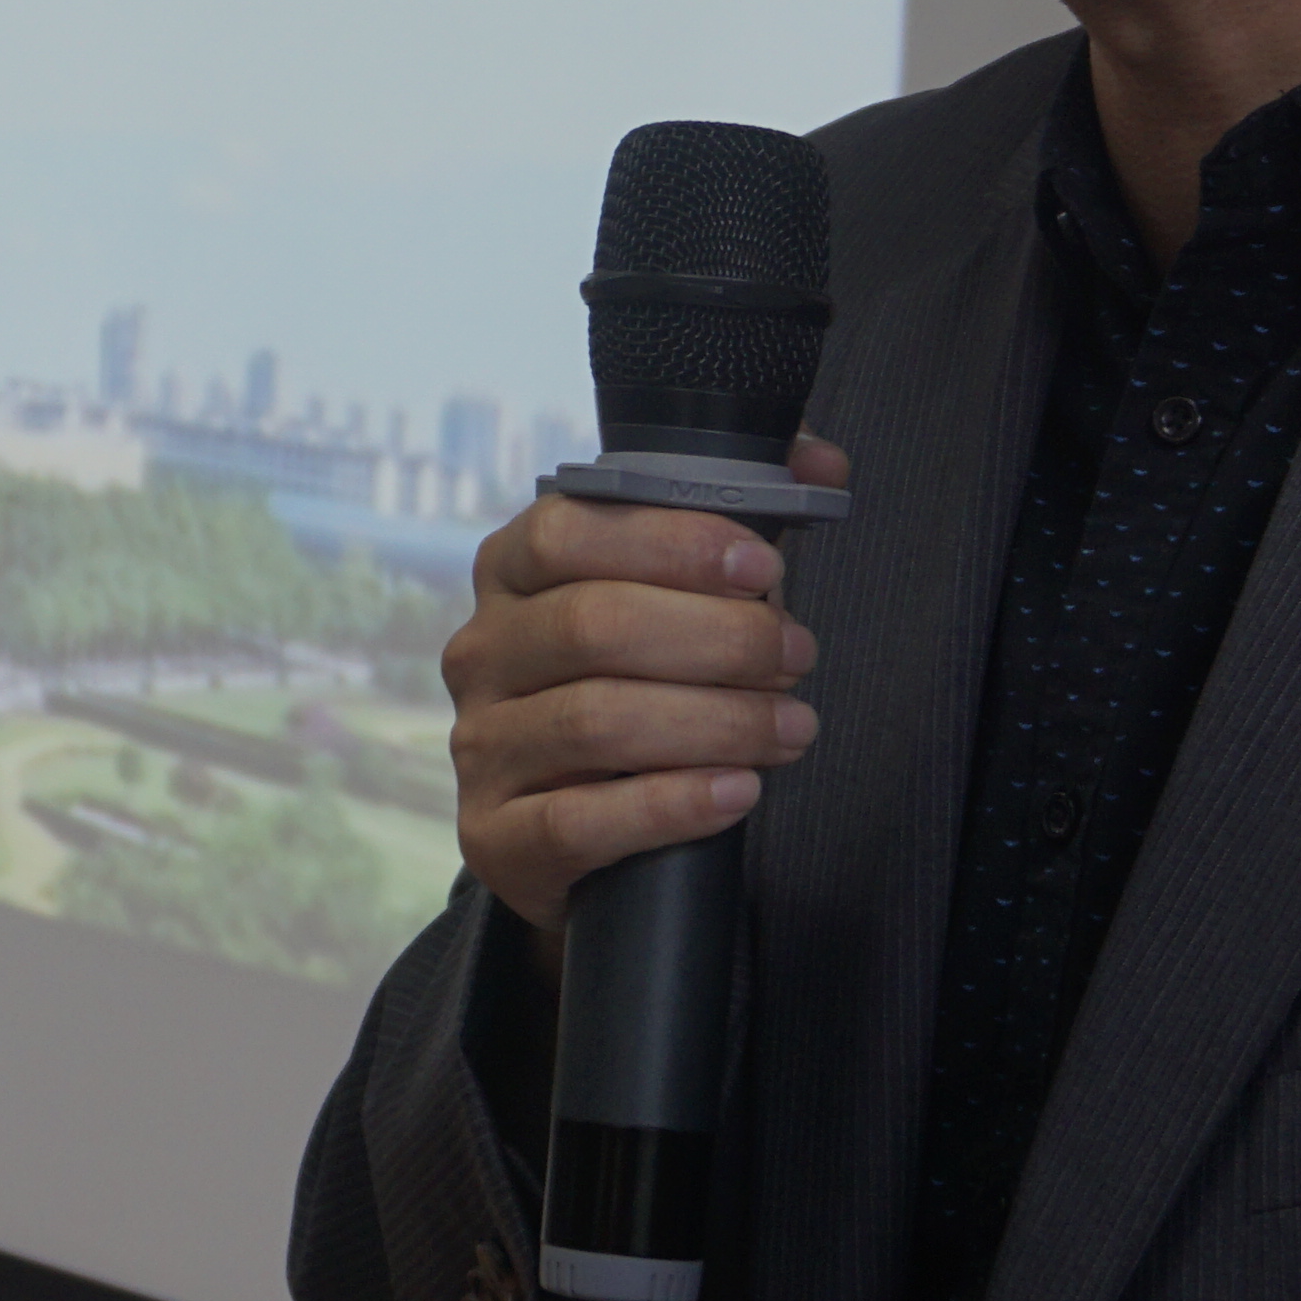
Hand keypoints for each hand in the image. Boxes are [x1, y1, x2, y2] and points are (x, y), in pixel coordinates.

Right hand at [440, 435, 842, 944]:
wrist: (574, 833)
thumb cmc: (633, 687)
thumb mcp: (669, 601)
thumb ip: (736, 523)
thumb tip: (821, 463)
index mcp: (510, 574)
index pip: (567, 532)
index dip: (672, 543)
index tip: (762, 564)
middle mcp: (480, 652)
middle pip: (593, 626)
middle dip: (718, 638)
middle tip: (797, 655)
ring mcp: (479, 747)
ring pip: (596, 722)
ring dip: (716, 722)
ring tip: (792, 728)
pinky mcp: (494, 837)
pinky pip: (581, 820)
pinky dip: (673, 804)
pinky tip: (737, 791)